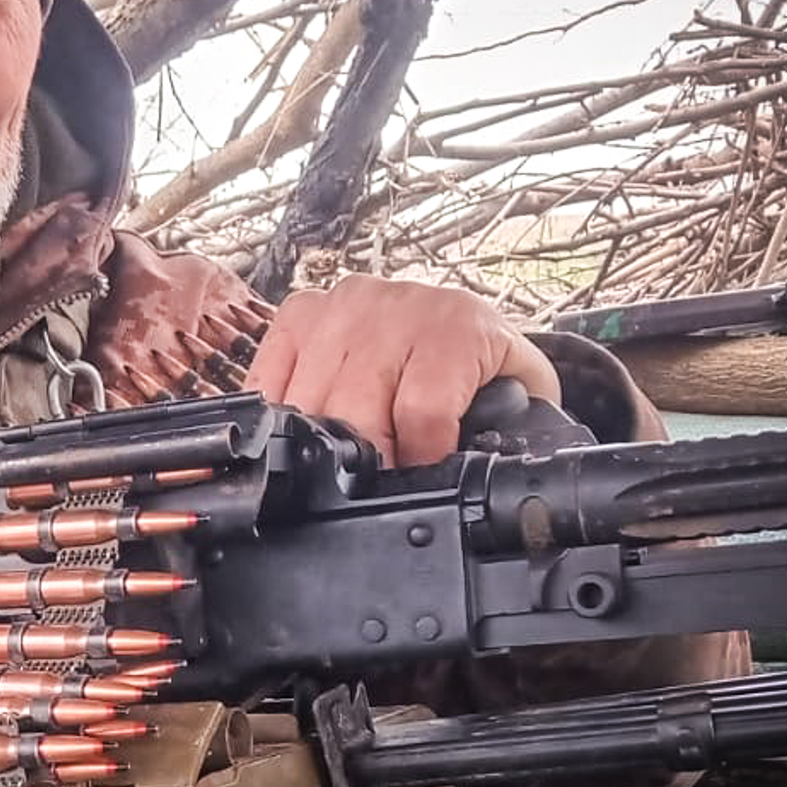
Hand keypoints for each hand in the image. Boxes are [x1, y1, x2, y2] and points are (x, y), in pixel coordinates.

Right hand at [242, 274, 558, 467]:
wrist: (454, 312)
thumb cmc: (480, 361)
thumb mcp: (517, 391)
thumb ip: (511, 428)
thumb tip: (481, 476)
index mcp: (455, 327)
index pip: (420, 411)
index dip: (416, 462)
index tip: (419, 478)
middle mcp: (391, 309)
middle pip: (354, 412)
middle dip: (366, 459)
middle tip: (379, 475)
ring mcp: (339, 308)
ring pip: (308, 402)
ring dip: (321, 441)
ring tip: (345, 453)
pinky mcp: (299, 314)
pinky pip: (269, 379)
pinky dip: (279, 413)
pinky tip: (304, 426)